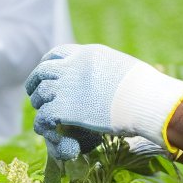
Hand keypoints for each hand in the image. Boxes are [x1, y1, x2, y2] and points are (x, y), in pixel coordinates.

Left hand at [25, 43, 182, 160]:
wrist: (147, 100)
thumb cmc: (147, 88)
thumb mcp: (123, 67)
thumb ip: (108, 69)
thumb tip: (112, 78)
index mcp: (88, 54)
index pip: (57, 53)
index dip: (48, 64)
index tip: (47, 73)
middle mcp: (73, 66)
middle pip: (42, 71)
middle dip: (35, 82)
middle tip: (35, 94)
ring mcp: (67, 86)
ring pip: (40, 93)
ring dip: (40, 103)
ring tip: (44, 113)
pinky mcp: (65, 108)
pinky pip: (44, 116)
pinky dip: (44, 123)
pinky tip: (49, 129)